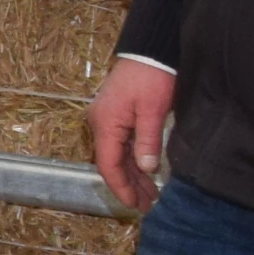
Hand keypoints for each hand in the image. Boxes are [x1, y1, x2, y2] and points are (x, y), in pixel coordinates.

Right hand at [87, 57, 176, 212]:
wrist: (149, 50)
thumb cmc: (151, 77)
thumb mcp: (152, 110)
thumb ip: (147, 141)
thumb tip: (146, 169)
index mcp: (105, 124)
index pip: (108, 164)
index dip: (121, 187)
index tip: (134, 204)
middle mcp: (101, 124)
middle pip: (112, 162)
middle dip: (130, 185)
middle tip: (148, 205)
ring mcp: (108, 119)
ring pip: (118, 155)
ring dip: (133, 175)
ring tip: (150, 194)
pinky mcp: (117, 115)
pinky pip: (122, 144)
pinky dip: (134, 160)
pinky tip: (145, 172)